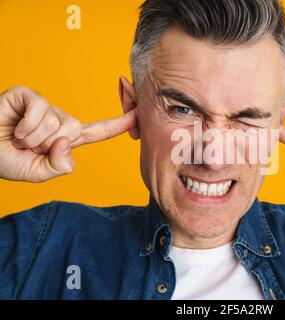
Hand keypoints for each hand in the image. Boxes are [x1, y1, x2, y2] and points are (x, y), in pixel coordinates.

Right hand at [0, 86, 136, 182]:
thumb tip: (68, 143)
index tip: (139, 114)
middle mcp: (59, 121)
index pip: (98, 131)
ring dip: (34, 138)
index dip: (119, 124)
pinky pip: (41, 109)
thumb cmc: (7, 160)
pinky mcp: (29, 96)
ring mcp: (45, 107)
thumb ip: (58, 166)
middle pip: (75, 129)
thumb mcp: (38, 173)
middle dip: (50, 144)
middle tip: (29, 147)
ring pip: (58, 122)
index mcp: (66, 139)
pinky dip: (27, 126)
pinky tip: (14, 128)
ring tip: (19, 138)